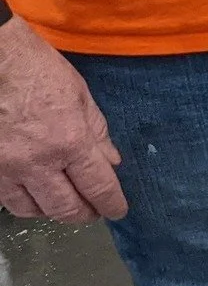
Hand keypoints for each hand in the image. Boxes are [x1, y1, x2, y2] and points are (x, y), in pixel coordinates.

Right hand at [0, 19, 127, 223]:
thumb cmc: (39, 72)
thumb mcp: (81, 97)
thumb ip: (98, 133)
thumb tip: (111, 163)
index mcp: (69, 141)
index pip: (98, 187)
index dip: (112, 204)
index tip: (117, 211)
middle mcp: (38, 161)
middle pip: (66, 208)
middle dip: (85, 213)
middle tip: (93, 210)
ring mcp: (7, 168)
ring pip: (33, 210)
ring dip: (53, 211)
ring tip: (65, 202)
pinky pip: (7, 199)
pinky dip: (25, 202)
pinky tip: (36, 194)